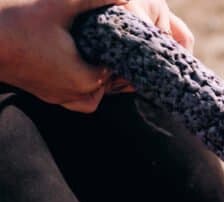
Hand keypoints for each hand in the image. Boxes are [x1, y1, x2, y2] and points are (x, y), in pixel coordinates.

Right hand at [0, 0, 194, 112]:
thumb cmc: (18, 20)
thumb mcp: (60, 5)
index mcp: (88, 78)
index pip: (124, 70)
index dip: (130, 52)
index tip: (134, 38)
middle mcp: (79, 96)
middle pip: (114, 81)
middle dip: (120, 62)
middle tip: (119, 41)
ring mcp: (63, 99)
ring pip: (99, 88)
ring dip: (103, 71)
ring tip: (101, 48)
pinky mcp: (51, 96)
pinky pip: (81, 92)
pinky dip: (86, 78)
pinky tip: (84, 57)